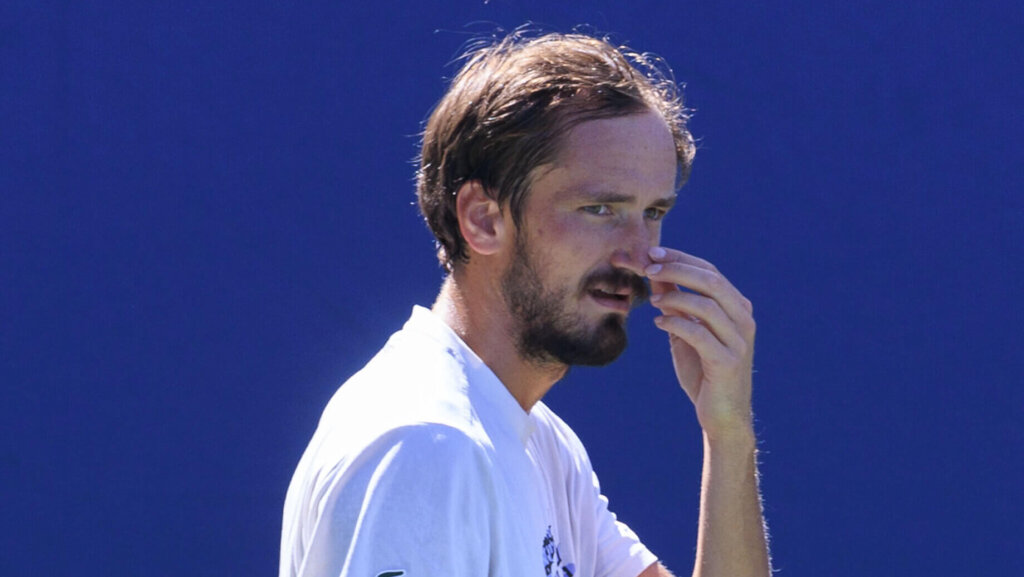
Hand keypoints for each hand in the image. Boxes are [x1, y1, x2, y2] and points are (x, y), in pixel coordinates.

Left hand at [644, 246, 756, 438]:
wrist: (722, 415)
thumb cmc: (704, 372)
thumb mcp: (687, 332)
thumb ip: (676, 305)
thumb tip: (654, 274)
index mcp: (736, 308)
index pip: (709, 271)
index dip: (680, 258)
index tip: (652, 253)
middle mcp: (743, 319)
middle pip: (711, 281)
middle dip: (677, 270)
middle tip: (648, 268)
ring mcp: (738, 340)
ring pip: (707, 304)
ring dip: (675, 296)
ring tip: (651, 300)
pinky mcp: (727, 361)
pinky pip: (700, 334)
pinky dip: (676, 323)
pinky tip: (658, 323)